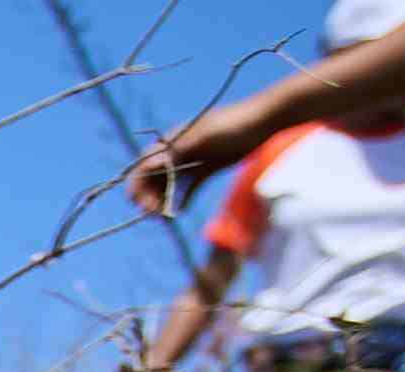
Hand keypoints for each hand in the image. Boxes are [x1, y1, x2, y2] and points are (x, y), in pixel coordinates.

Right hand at [132, 113, 248, 217]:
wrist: (266, 121)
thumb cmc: (234, 124)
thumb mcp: (204, 137)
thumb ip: (175, 151)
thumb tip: (147, 166)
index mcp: (173, 140)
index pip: (145, 164)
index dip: (138, 185)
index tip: (142, 204)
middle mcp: (179, 150)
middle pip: (155, 177)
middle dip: (149, 196)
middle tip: (155, 215)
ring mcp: (193, 160)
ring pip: (170, 184)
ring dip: (164, 200)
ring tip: (165, 217)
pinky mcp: (208, 168)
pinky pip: (190, 187)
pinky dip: (184, 199)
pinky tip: (182, 212)